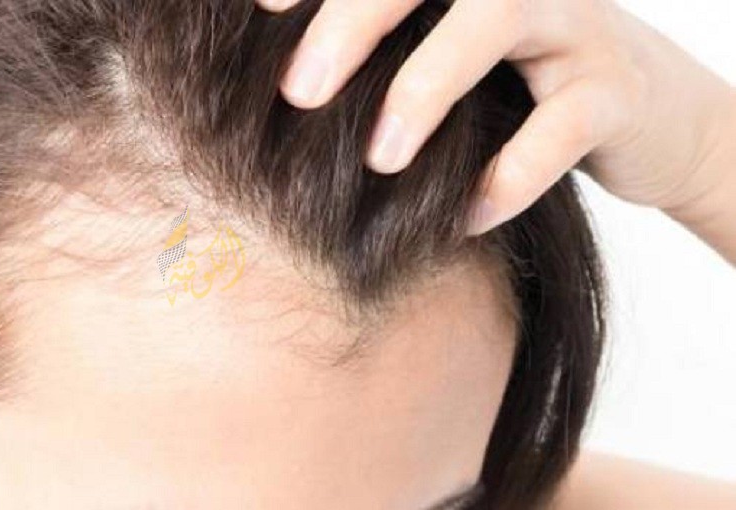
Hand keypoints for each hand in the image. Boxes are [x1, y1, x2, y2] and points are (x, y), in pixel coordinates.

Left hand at [259, 0, 735, 234]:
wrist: (637, 110)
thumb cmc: (506, 87)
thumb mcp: (439, 63)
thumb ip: (378, 60)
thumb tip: (275, 94)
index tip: (262, 11)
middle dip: (355, 23)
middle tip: (298, 93)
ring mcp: (573, 26)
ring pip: (498, 19)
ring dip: (428, 86)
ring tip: (380, 160)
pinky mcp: (616, 91)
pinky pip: (566, 123)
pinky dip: (512, 174)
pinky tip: (467, 219)